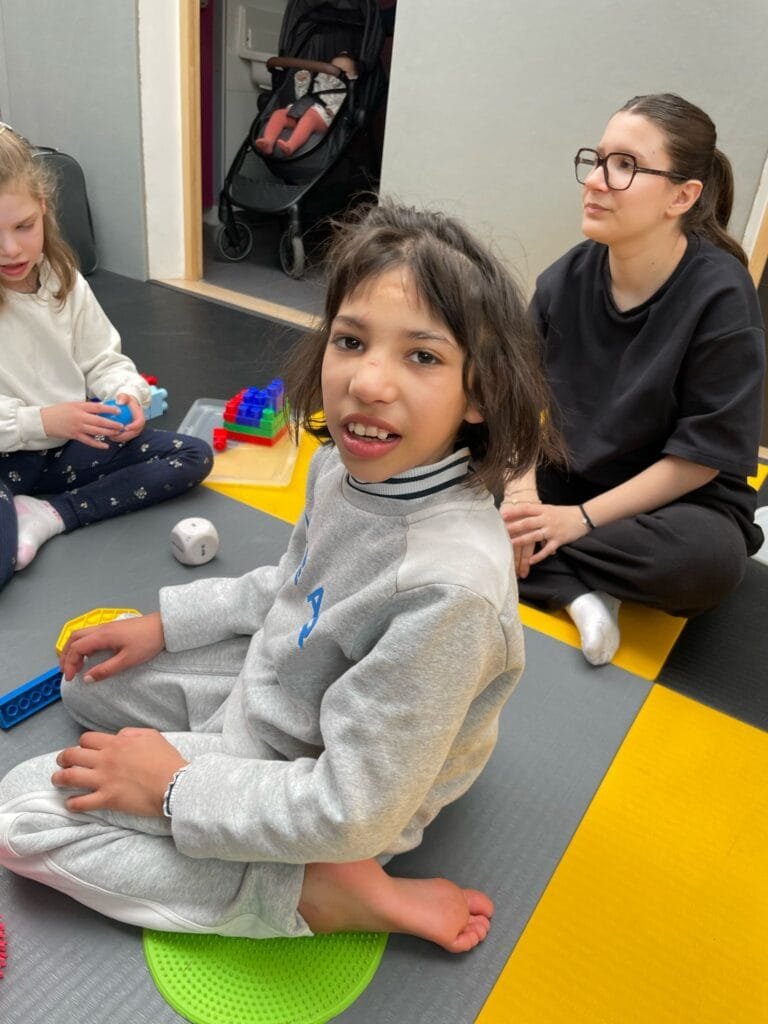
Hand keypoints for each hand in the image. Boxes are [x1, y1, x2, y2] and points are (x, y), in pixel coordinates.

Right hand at [40, 401, 125, 448]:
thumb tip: (101, 408)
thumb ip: (86, 407)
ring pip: (97, 431)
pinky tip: (106, 445)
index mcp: (80, 407)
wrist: (44, 420)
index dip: (110, 409)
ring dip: (109, 433)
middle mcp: (80, 417)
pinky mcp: (75, 436)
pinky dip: (98, 444)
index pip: (98, 407)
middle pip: (100, 421)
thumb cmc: (59, 411)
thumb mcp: (73, 405)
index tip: (119, 411)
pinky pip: (89, 441)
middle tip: (122, 425)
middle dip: (113, 424)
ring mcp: (78, 427)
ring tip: (118, 433)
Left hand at [52, 729, 187, 815]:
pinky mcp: (107, 799)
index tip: (83, 749)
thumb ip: (131, 732)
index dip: (82, 743)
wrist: (175, 784)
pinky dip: (73, 803)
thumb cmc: (167, 760)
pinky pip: (81, 802)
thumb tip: (118, 735)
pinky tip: (71, 803)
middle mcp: (105, 759)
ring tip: (57, 780)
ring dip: (60, 778)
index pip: (87, 739)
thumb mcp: (152, 735)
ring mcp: (104, 780)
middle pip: (72, 755)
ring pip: (70, 777)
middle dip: (63, 758)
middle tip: (63, 762)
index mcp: (116, 743)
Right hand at [60, 611, 164, 681]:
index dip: (69, 663)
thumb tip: (87, 678)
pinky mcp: (113, 627)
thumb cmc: (147, 642)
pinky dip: (82, 644)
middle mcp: (101, 628)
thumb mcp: (127, 660)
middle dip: (66, 654)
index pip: (76, 648)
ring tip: (73, 663)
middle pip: (74, 638)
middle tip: (66, 670)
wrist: (164, 626)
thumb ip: (106, 670)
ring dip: (73, 648)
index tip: (70, 678)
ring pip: (81, 634)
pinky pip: (90, 634)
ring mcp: (107, 626)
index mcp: (102, 636)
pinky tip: (88, 654)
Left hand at [113, 393, 145, 441]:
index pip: (140, 423)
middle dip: (125, 436)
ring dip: (120, 438)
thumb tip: (120, 402)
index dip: (133, 426)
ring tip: (111, 436)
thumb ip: (123, 398)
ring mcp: (134, 430)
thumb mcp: (125, 397)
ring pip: (129, 437)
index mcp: (140, 417)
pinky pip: (125, 437)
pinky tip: (110, 436)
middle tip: (115, 435)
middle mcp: (139, 425)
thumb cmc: (127, 402)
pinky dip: (118, 438)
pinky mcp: (129, 433)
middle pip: (134, 433)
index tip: (125, 427)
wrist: (128, 406)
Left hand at [500, 501, 589, 576]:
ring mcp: (552, 530)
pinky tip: (530, 561)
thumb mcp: (549, 508)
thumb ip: (536, 512)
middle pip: (527, 523)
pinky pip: (547, 549)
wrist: (583, 517)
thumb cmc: (564, 513)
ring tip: (511, 544)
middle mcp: (547, 519)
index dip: (514, 512)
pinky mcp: (559, 540)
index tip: (502, 515)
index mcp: (544, 510)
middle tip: (502, 531)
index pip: (526, 509)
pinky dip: (539, 555)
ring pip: (534, 536)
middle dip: (514, 527)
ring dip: (522, 541)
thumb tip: (518, 512)